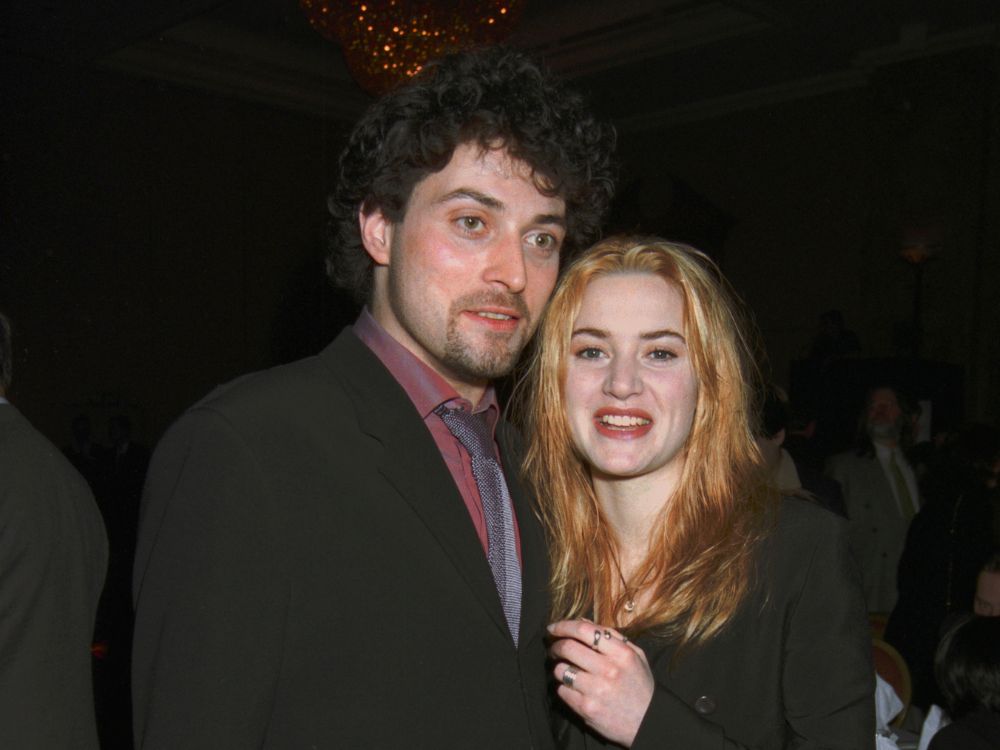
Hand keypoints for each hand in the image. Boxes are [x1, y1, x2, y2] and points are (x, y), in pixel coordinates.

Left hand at [548, 619, 653, 747]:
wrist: (648, 723)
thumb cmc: (640, 686)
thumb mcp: (636, 656)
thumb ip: (611, 636)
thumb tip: (582, 621)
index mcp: (621, 653)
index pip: (584, 630)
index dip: (563, 626)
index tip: (553, 628)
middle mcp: (608, 670)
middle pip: (567, 647)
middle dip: (555, 646)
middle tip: (554, 648)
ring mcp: (596, 690)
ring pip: (561, 670)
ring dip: (559, 668)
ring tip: (567, 670)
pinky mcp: (586, 708)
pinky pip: (562, 691)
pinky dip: (564, 688)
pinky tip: (573, 689)